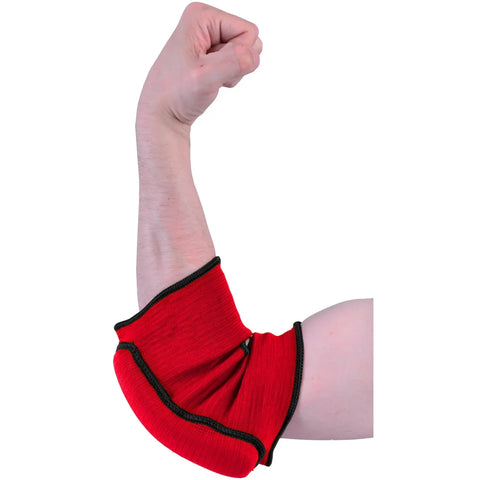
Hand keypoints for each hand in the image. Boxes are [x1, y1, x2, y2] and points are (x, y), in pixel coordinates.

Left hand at [135, 2, 262, 129]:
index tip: (213, 69)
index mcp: (201, 16)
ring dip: (233, 73)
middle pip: (249, 40)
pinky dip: (228, 77)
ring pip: (245, 53)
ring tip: (208, 79)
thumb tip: (253, 54)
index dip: (239, 56)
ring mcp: (209, 37)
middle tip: (211, 76)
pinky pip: (237, 62)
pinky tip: (208, 82)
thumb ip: (232, 63)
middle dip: (237, 64)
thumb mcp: (204, 79)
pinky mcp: (212, 53)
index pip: (249, 31)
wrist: (162, 114)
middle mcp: (205, 21)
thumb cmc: (176, 95)